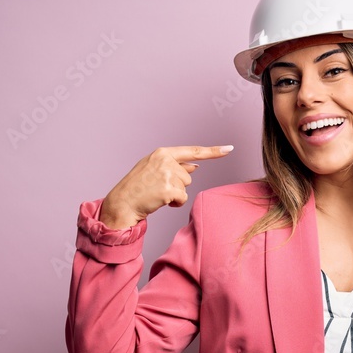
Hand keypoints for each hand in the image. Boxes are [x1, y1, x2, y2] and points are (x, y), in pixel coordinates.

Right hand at [99, 145, 233, 228]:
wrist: (122, 202)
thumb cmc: (137, 187)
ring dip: (175, 194)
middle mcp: (165, 160)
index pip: (193, 151)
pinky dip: (174, 203)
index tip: (230, 149)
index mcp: (162, 153)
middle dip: (177, 185)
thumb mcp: (154, 170)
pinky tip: (160, 201)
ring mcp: (167, 174)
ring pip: (186, 187)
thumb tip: (195, 166)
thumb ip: (175, 166)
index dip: (213, 151)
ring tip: (157, 193)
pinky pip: (182, 198)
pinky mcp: (168, 189)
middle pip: (189, 175)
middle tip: (157, 187)